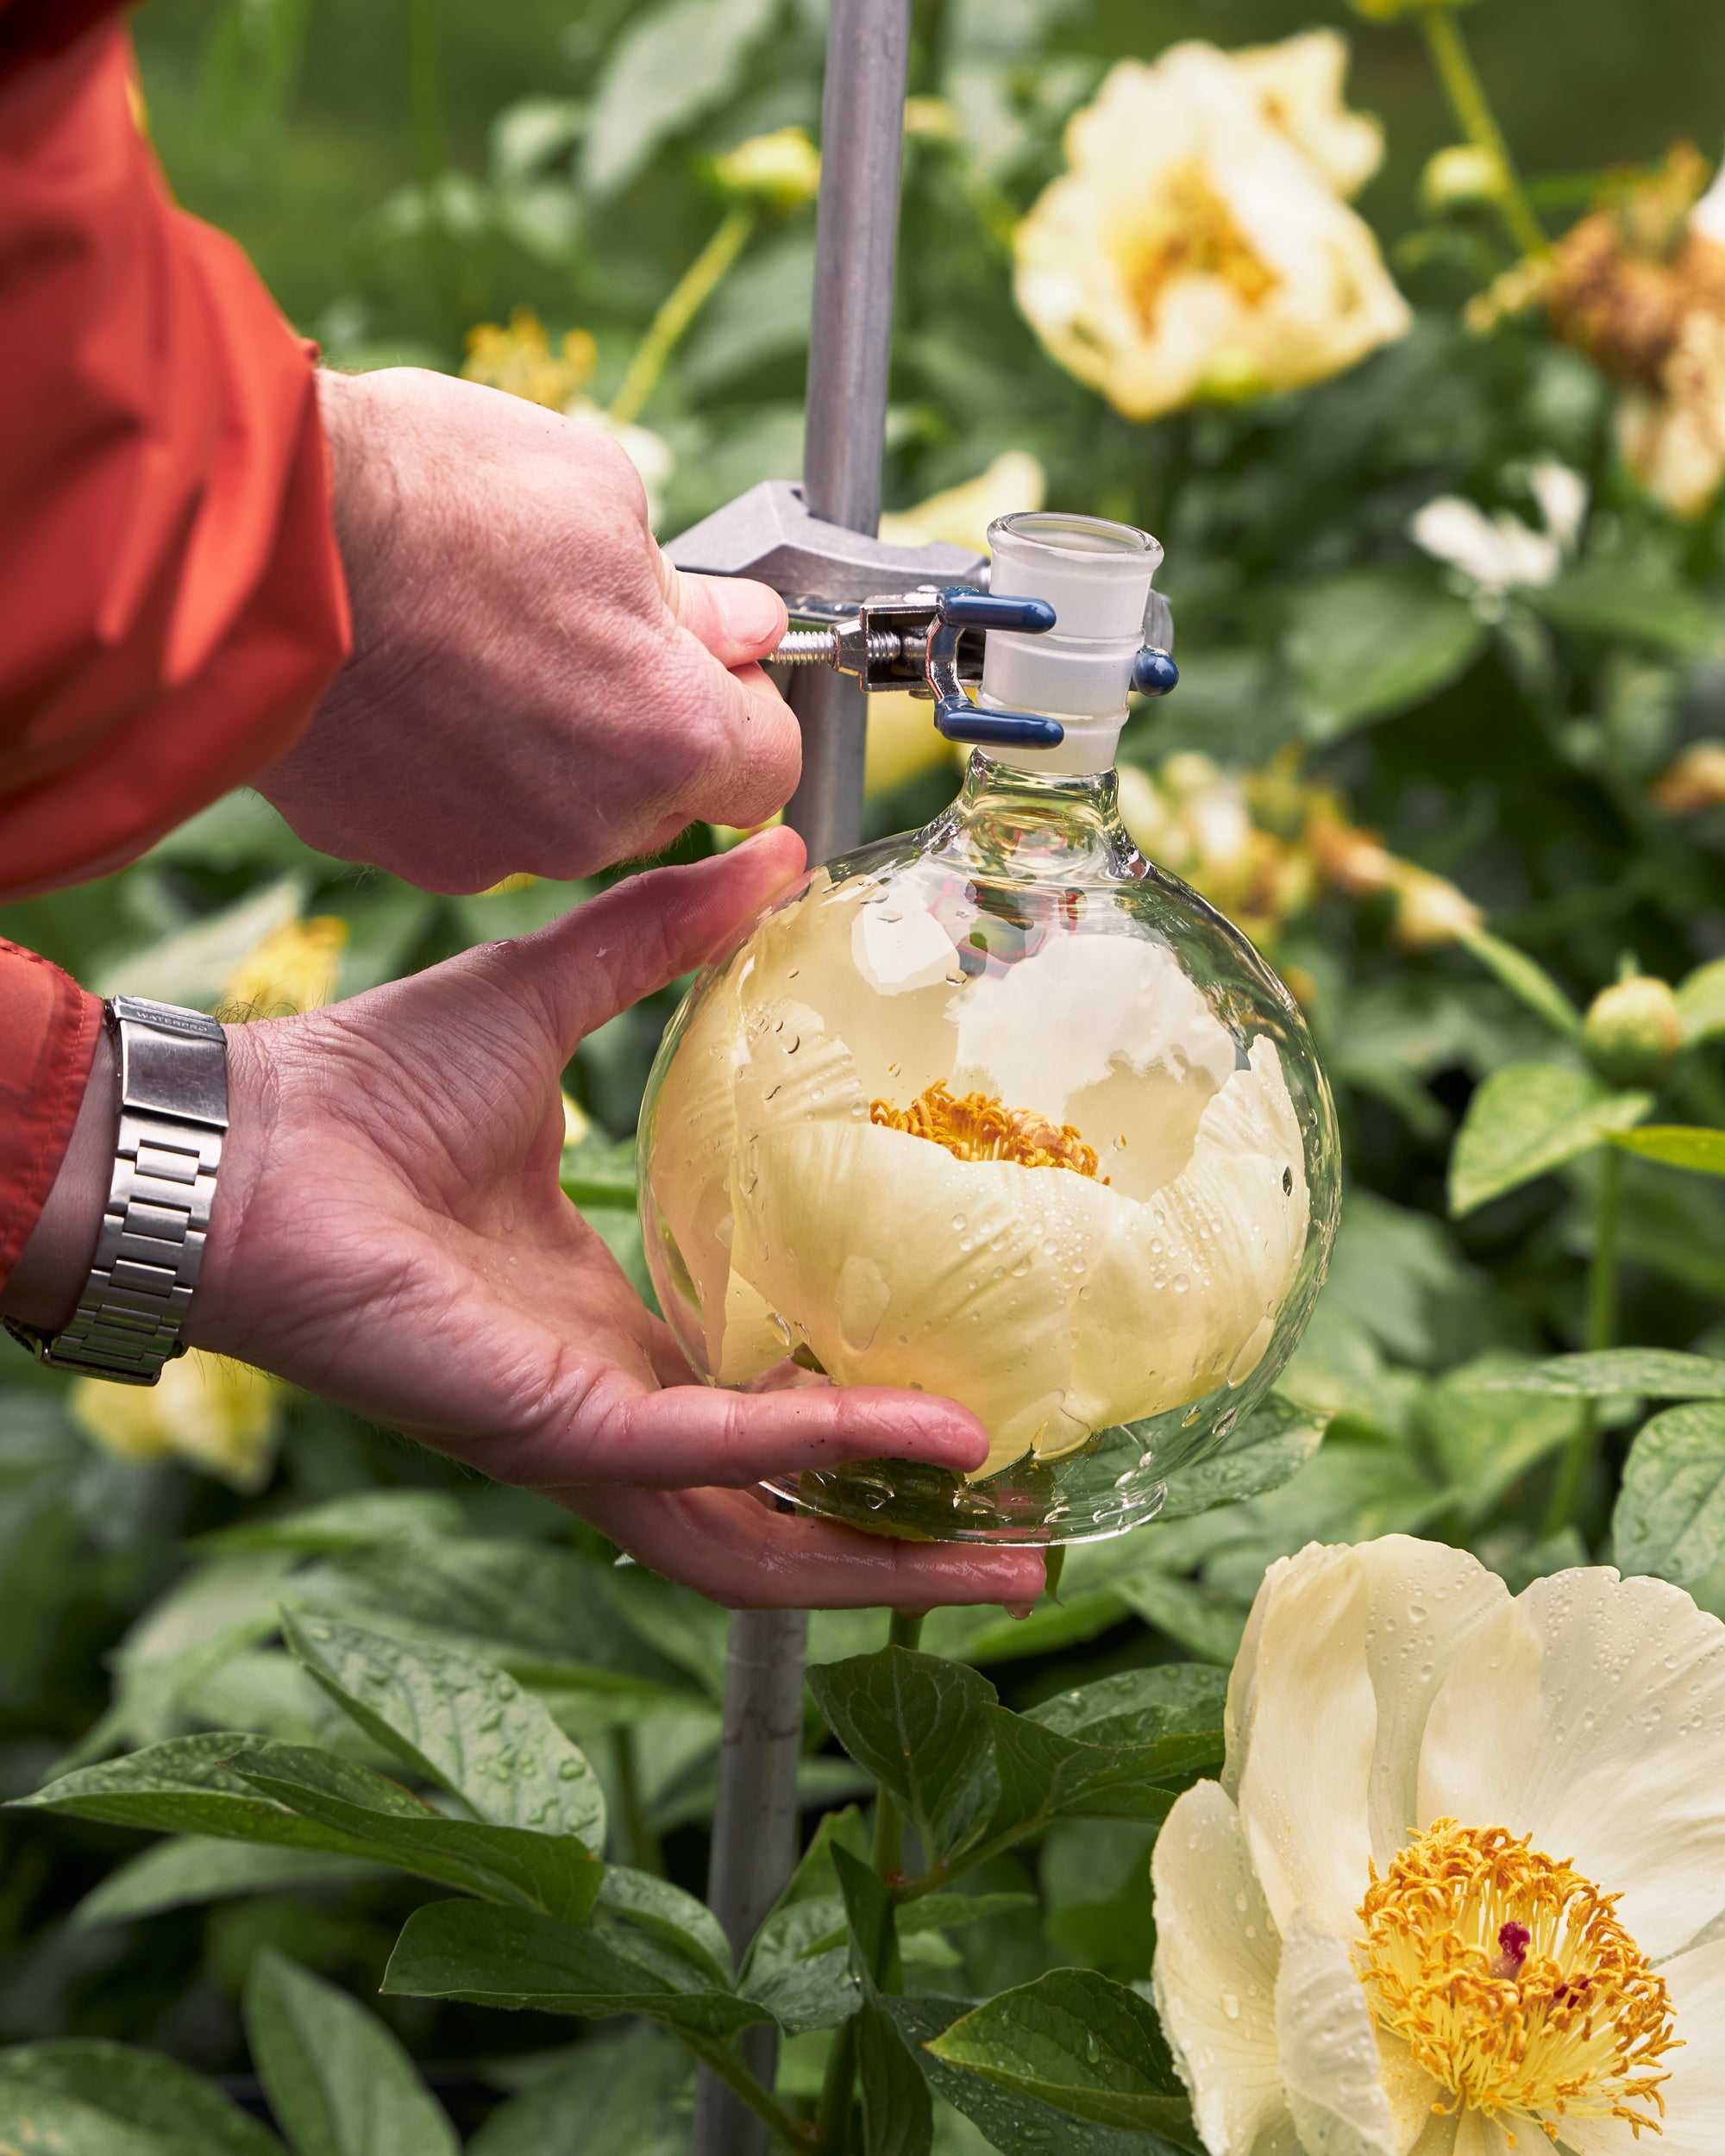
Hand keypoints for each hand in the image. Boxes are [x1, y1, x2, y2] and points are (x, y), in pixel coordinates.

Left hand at [177, 831, 1042, 1611]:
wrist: (241, 1137)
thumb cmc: (363, 1088)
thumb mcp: (551, 998)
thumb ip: (662, 939)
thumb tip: (772, 855)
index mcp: (617, 1322)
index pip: (770, 1405)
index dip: (873, 1421)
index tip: (982, 1401)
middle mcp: (613, 1399)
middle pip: (781, 1516)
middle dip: (905, 1541)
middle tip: (1033, 1531)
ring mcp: (584, 1429)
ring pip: (755, 1541)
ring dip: (885, 1554)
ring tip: (1013, 1548)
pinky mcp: (552, 1425)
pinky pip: (709, 1455)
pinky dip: (820, 1446)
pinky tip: (923, 1430)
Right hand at [254, 367, 798, 892]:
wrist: (249, 535)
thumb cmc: (430, 492)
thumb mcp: (602, 497)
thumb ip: (692, 595)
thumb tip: (741, 629)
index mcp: (669, 734)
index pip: (766, 767)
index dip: (747, 708)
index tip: (716, 662)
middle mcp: (589, 821)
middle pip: (661, 799)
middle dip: (645, 728)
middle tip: (582, 630)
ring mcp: (486, 849)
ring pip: (559, 815)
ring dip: (547, 750)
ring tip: (475, 644)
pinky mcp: (394, 848)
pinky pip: (460, 816)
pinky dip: (454, 767)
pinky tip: (410, 684)